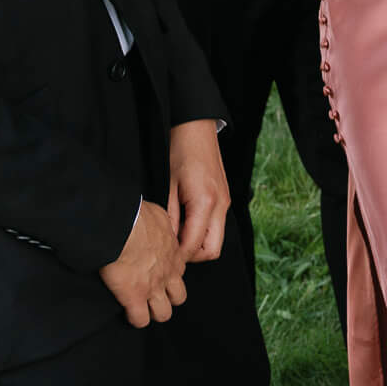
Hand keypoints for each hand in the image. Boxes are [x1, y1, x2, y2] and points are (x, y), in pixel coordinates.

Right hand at [100, 200, 187, 327]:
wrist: (122, 228)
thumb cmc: (137, 217)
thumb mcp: (159, 217)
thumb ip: (162, 227)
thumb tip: (156, 225)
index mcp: (175, 255)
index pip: (179, 273)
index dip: (169, 278)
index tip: (158, 277)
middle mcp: (169, 274)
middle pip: (178, 298)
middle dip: (167, 300)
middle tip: (153, 297)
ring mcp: (153, 288)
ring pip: (163, 313)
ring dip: (153, 312)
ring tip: (142, 310)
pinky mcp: (134, 298)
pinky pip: (140, 320)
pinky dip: (135, 319)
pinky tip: (128, 314)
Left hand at [166, 119, 228, 263]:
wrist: (196, 129)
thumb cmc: (180, 153)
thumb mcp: (167, 186)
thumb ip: (170, 218)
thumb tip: (167, 243)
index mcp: (206, 202)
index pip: (194, 246)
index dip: (176, 256)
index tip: (161, 256)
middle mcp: (221, 205)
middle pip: (212, 250)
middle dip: (191, 256)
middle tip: (169, 250)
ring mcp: (225, 202)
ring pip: (216, 240)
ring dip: (197, 245)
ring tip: (174, 237)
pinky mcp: (224, 198)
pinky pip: (216, 226)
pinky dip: (202, 233)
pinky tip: (183, 224)